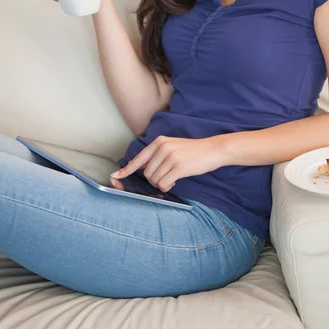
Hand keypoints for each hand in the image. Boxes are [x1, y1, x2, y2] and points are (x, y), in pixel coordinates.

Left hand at [110, 135, 226, 192]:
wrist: (213, 150)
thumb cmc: (193, 151)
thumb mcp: (173, 146)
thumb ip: (159, 155)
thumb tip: (144, 169)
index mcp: (160, 142)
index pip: (139, 158)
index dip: (127, 169)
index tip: (116, 176)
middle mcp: (163, 148)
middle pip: (147, 173)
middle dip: (154, 180)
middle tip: (166, 178)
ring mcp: (170, 157)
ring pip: (154, 180)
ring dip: (162, 184)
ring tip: (173, 178)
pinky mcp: (178, 167)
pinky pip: (163, 184)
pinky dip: (167, 186)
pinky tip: (175, 182)